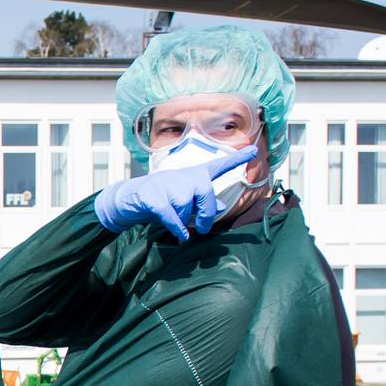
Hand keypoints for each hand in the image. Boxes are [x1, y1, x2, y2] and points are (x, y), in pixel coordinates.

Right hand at [94, 146, 256, 241]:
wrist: (130, 198)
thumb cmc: (163, 199)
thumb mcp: (185, 200)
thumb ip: (203, 203)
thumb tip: (219, 208)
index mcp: (194, 175)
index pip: (219, 166)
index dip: (237, 159)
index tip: (255, 150)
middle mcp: (183, 176)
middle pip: (205, 194)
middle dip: (206, 214)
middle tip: (203, 227)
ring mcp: (167, 184)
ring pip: (187, 207)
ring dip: (184, 220)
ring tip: (176, 221)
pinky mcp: (154, 196)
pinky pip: (172, 216)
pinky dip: (177, 228)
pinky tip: (181, 235)